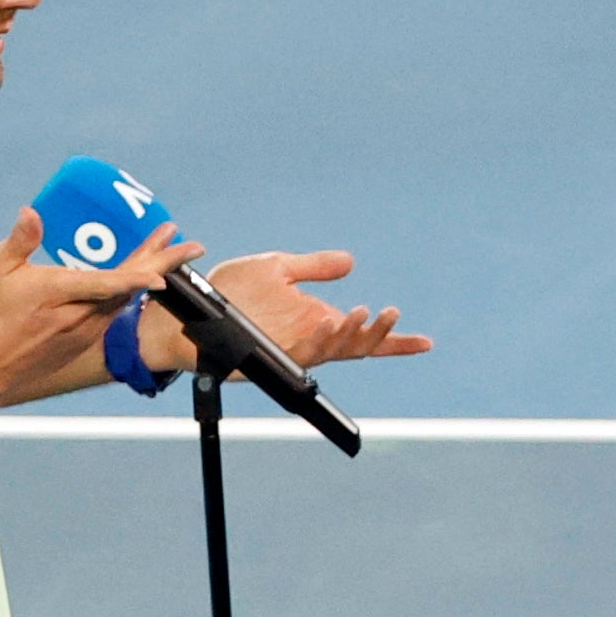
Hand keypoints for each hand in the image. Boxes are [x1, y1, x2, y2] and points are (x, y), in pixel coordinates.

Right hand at [0, 207, 204, 409]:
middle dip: (162, 264)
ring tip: (166, 253)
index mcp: (59, 293)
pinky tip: (137, 279)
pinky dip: (129, 292)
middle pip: (128, 288)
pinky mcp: (81, 342)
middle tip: (191, 245)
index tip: (163, 268)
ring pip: (123, 301)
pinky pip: (112, 312)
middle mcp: (78, 316)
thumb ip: (20, 240)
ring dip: (147, 275)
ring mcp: (82, 332)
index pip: (108, 283)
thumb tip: (31, 213)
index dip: (138, 276)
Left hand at [140, 250, 431, 372]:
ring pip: (335, 351)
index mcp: (315, 320)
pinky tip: (335, 323)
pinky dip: (325, 340)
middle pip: (357, 347)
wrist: (189, 306)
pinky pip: (306, 352)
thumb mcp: (277, 268)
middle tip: (390, 314)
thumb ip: (313, 267)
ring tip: (367, 313)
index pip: (361, 334)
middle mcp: (309, 339)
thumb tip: (350, 262)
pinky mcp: (272, 354)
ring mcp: (292, 348)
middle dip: (379, 336)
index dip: (393, 340)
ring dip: (354, 334)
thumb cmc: (230, 290)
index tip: (426, 343)